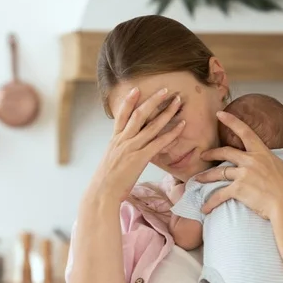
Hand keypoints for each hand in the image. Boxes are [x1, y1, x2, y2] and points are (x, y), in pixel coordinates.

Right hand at [85, 87, 185, 205]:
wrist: (101, 193)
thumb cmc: (106, 182)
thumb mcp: (110, 161)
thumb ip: (119, 152)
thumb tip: (125, 151)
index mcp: (114, 140)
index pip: (121, 115)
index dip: (129, 101)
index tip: (136, 89)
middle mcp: (122, 141)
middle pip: (139, 114)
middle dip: (153, 100)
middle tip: (165, 90)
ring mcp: (131, 148)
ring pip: (151, 125)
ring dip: (166, 112)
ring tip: (177, 101)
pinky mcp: (140, 159)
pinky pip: (158, 142)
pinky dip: (171, 133)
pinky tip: (181, 126)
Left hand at [194, 111, 282, 219]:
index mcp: (262, 153)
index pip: (245, 131)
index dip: (231, 121)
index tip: (219, 114)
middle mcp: (250, 160)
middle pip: (225, 152)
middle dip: (211, 153)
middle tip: (202, 155)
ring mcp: (243, 174)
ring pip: (218, 173)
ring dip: (206, 177)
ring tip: (197, 180)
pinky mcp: (238, 189)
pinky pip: (219, 195)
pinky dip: (211, 202)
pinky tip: (204, 208)